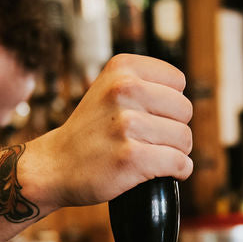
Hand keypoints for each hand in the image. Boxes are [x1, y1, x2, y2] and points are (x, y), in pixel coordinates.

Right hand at [20, 54, 192, 208]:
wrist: (55, 165)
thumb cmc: (91, 131)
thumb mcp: (109, 89)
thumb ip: (145, 84)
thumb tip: (186, 101)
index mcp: (121, 68)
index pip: (178, 82)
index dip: (171, 103)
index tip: (152, 117)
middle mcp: (123, 90)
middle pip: (185, 110)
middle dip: (176, 129)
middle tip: (154, 141)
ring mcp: (126, 124)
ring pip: (184, 139)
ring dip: (177, 153)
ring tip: (155, 156)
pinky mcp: (130, 157)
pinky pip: (178, 163)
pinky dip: (180, 171)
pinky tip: (169, 173)